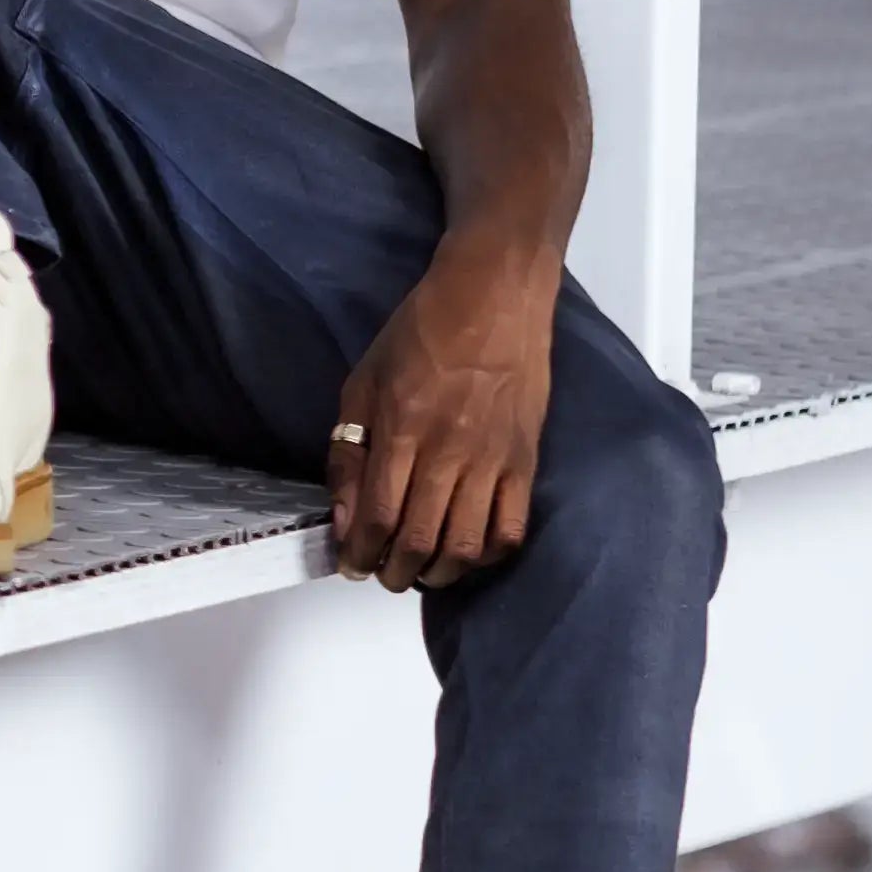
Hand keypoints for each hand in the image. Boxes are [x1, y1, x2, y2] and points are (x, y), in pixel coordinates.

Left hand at [328, 252, 554, 590]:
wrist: (493, 298)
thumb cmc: (420, 333)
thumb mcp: (364, 381)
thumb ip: (350, 451)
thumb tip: (345, 517)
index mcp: (403, 427)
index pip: (379, 516)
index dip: (361, 553)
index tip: (351, 564)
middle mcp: (449, 451)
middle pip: (420, 539)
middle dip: (394, 571)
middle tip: (382, 573)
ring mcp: (493, 460)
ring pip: (467, 546)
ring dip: (438, 572)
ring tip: (420, 569)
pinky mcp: (526, 462)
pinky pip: (511, 530)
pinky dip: (486, 555)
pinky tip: (466, 551)